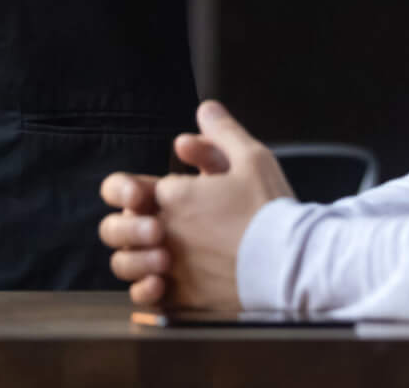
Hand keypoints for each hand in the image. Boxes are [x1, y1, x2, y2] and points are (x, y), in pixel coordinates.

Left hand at [99, 101, 292, 310]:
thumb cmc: (271, 209)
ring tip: (159, 257)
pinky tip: (164, 284)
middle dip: (126, 224)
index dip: (133, 189)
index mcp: (173, 195)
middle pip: (116, 227)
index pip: (126, 188)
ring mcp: (171, 267)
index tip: (148, 193)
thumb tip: (205, 109)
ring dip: (134, 258)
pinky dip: (149, 292)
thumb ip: (222, 132)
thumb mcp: (251, 157)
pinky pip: (148, 298)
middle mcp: (164, 231)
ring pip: (125, 265)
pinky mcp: (185, 297)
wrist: (292, 263)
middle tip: (151, 228)